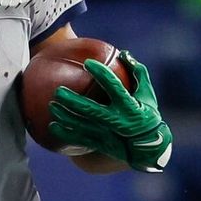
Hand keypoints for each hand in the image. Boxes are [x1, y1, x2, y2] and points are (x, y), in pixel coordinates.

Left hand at [48, 52, 172, 171]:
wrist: (149, 147)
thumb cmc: (146, 113)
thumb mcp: (147, 94)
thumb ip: (137, 72)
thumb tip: (122, 53)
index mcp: (130, 106)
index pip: (114, 87)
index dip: (102, 75)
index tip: (88, 63)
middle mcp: (117, 121)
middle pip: (91, 110)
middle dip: (73, 101)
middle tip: (58, 91)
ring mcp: (108, 134)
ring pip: (82, 126)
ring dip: (65, 116)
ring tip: (51, 106)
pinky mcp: (101, 144)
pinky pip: (80, 139)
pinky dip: (65, 133)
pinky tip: (52, 126)